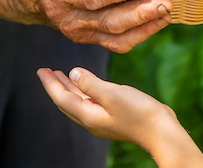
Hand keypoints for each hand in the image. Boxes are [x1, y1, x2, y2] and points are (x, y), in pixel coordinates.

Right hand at [7, 0, 172, 52]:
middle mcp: (72, 20)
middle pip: (110, 22)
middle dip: (140, 14)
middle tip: (164, 3)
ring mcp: (83, 34)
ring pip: (118, 38)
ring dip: (146, 27)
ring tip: (168, 12)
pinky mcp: (93, 38)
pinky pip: (119, 43)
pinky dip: (142, 34)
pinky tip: (160, 21)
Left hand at [37, 67, 180, 146]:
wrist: (161, 132)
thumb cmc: (139, 113)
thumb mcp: (113, 94)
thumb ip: (90, 83)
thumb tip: (73, 73)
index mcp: (88, 115)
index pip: (62, 98)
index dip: (50, 83)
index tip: (41, 69)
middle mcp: (91, 119)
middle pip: (66, 100)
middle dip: (56, 85)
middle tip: (46, 70)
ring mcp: (102, 118)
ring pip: (78, 101)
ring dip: (69, 87)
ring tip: (61, 74)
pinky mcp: (113, 115)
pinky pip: (90, 101)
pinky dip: (83, 90)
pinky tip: (86, 82)